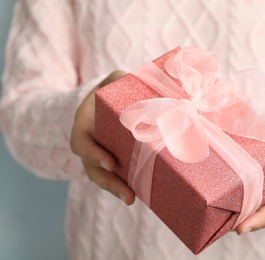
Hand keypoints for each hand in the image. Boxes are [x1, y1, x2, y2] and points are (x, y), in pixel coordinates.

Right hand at [70, 70, 134, 204]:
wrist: (110, 102)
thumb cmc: (111, 90)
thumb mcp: (113, 80)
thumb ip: (120, 79)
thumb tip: (141, 83)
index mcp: (84, 125)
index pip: (81, 144)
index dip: (93, 155)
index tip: (111, 163)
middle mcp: (91, 144)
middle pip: (93, 168)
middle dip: (109, 183)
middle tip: (128, 196)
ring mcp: (102, 155)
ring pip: (104, 177)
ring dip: (117, 190)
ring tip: (132, 200)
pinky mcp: (117, 161)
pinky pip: (118, 176)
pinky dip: (127, 185)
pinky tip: (141, 194)